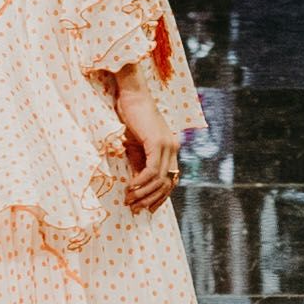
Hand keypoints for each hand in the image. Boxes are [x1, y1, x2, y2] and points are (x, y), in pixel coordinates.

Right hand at [108, 70, 179, 215]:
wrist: (132, 95)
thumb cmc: (132, 116)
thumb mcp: (135, 145)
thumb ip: (140, 162)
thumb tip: (138, 184)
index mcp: (171, 148)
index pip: (171, 180)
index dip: (160, 197)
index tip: (147, 208)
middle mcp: (173, 148)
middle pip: (167, 183)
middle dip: (151, 199)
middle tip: (135, 208)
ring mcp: (167, 145)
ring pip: (160, 179)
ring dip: (144, 193)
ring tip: (130, 200)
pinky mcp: (157, 143)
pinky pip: (152, 170)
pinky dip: (142, 181)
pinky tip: (131, 187)